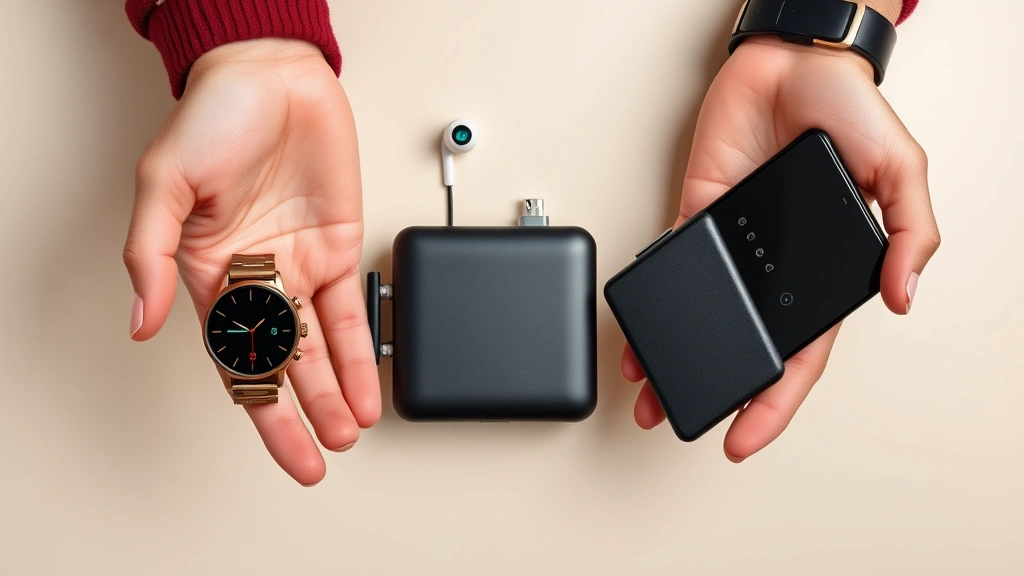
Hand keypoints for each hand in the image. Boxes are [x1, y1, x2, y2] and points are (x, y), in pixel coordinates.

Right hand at [123, 39, 379, 485]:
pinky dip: (362, 346)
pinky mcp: (340, 247)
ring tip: (351, 433)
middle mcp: (256, 277)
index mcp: (208, 272)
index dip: (259, 407)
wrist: (274, 73)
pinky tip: (370, 381)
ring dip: (336, 390)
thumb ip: (152, 255)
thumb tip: (141, 320)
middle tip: (322, 457)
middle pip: (282, 363)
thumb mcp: (164, 183)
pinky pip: (353, 307)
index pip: (235, 359)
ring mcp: (300, 265)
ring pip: (321, 344)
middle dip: (303, 414)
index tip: (283, 445)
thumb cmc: (213, 117)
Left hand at [622, 37, 939, 461]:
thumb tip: (899, 299)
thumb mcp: (900, 170)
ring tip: (644, 391)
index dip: (773, 403)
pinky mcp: (695, 217)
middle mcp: (771, 269)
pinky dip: (654, 295)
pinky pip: (670, 265)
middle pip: (740, 344)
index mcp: (820, 272)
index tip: (743, 439)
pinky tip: (637, 325)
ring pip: (700, 315)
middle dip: (710, 389)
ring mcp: (731, 247)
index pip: (798, 355)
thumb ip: (909, 233)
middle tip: (676, 419)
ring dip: (671, 352)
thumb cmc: (846, 109)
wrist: (791, 63)